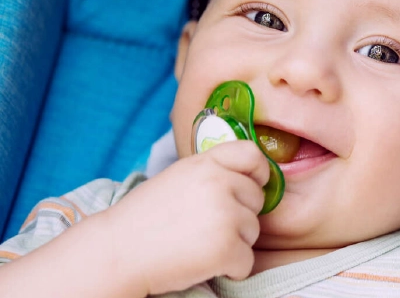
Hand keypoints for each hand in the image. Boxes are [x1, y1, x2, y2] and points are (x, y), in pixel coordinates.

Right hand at [101, 141, 268, 294]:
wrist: (116, 252)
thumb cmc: (146, 217)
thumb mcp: (179, 177)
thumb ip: (212, 172)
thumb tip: (249, 177)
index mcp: (206, 162)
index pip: (252, 154)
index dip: (258, 172)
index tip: (252, 186)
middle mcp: (219, 183)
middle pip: (256, 199)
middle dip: (239, 216)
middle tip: (205, 226)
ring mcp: (224, 215)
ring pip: (253, 232)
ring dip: (234, 243)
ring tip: (197, 243)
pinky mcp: (226, 248)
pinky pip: (246, 261)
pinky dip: (230, 269)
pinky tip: (201, 263)